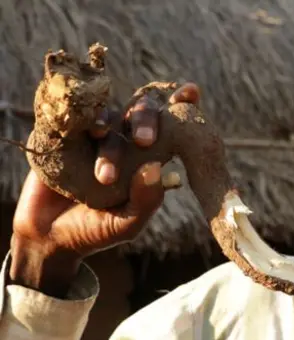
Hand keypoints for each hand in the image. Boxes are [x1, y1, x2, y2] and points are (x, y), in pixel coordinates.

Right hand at [10, 83, 200, 296]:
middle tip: (145, 141)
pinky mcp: (63, 136)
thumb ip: (146, 201)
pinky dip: (82, 120)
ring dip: (111, 135)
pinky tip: (90, 132)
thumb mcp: (127, 224)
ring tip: (105, 168)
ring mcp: (92, 136)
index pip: (168, 126)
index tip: (191, 92)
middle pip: (139, 112)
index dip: (180, 105)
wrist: (47, 238)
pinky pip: (72, 118)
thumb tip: (158, 168)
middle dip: (146, 121)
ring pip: (108, 117)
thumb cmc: (96, 231)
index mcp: (147, 156)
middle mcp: (123, 140)